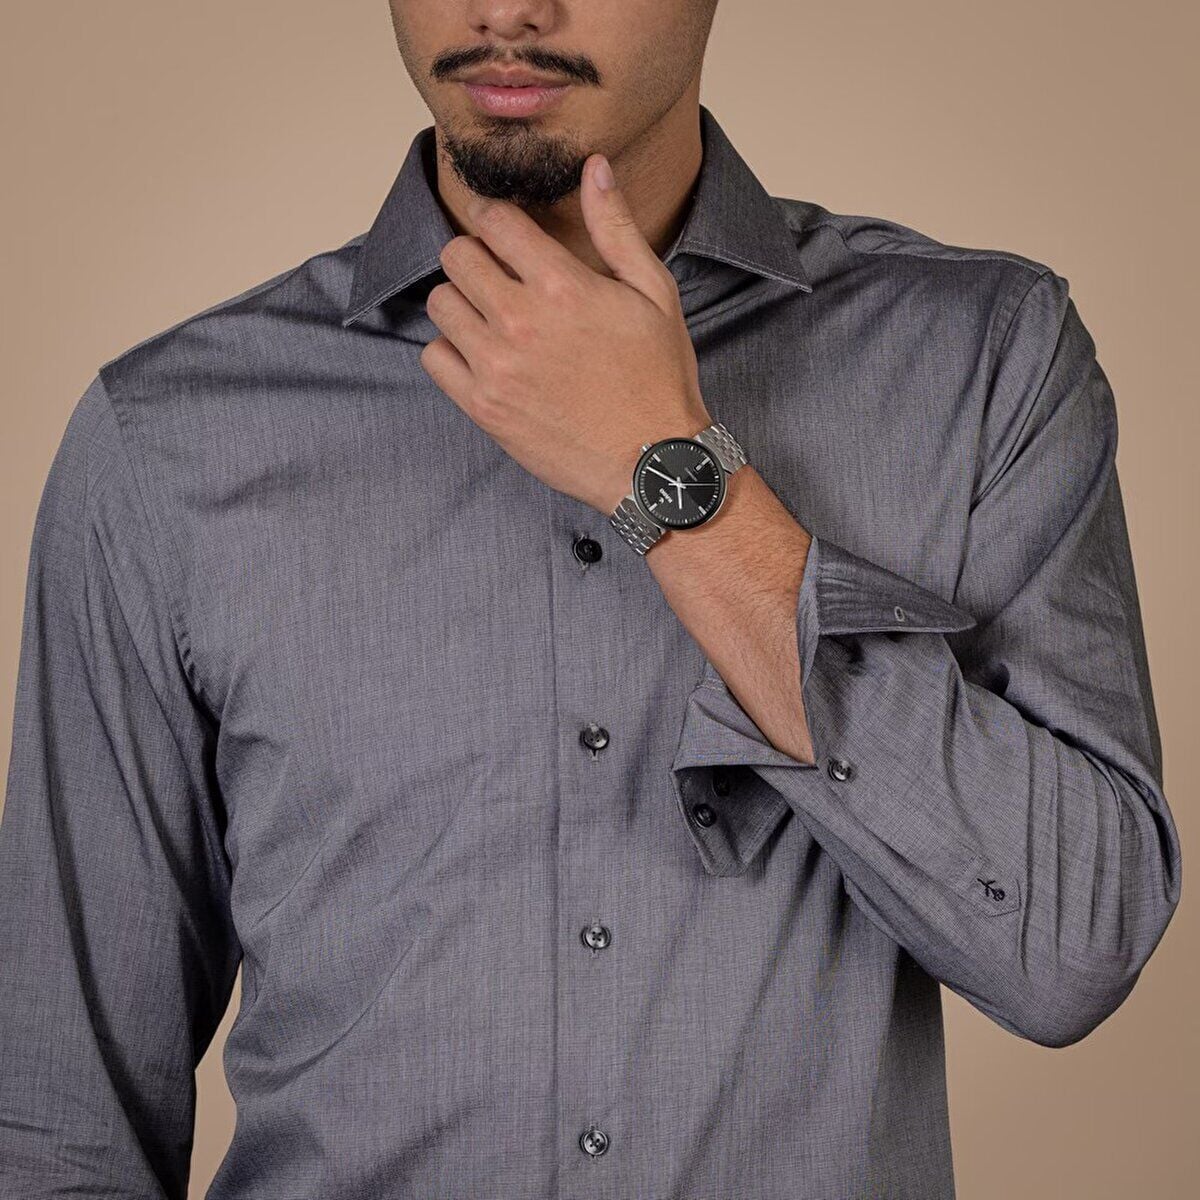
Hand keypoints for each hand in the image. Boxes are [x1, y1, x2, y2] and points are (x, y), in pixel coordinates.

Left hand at [419, 153, 710, 514]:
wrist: (653, 461)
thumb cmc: (659, 378)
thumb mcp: (654, 294)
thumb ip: (616, 229)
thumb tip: (594, 168)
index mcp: (563, 286)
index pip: (495, 222)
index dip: (492, 215)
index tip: (496, 225)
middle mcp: (521, 322)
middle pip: (456, 257)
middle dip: (474, 256)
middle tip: (495, 274)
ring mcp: (497, 367)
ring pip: (440, 305)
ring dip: (460, 302)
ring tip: (488, 316)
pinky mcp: (484, 407)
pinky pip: (434, 358)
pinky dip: (450, 350)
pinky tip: (479, 355)